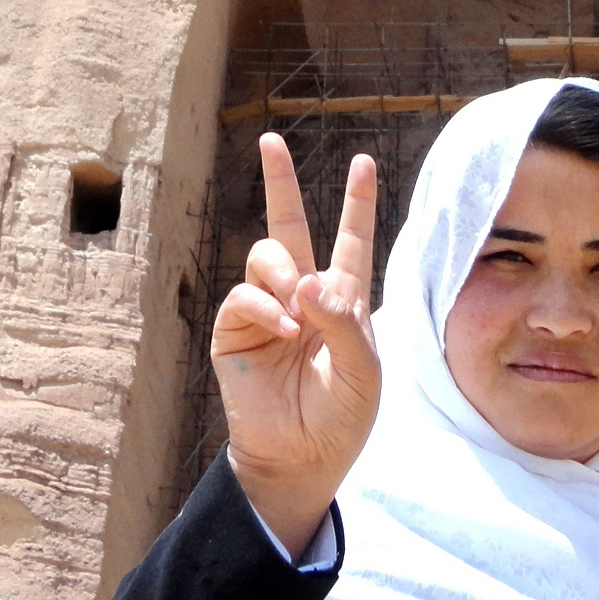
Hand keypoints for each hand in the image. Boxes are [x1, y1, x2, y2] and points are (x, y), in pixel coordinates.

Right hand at [210, 133, 380, 558]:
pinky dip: (266, 309)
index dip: (357, 201)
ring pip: (266, 255)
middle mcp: (304, 294)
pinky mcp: (237, 331)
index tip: (362, 162)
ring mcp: (268, 309)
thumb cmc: (342, 416)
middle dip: (280, 181)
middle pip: (289, 225)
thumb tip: (307, 281)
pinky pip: (245, 296)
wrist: (302, 458)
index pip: (352, 239)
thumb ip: (343, 321)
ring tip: (295, 314)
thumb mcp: (362, 369)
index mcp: (344, 298)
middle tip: (271, 141)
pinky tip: (283, 333)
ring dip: (283, 274)